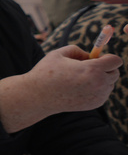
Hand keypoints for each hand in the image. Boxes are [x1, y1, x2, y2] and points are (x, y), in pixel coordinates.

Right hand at [0, 45, 121, 132]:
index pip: (115, 61)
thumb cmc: (46, 73)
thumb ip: (78, 50)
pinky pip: (103, 93)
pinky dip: (95, 89)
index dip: (107, 58)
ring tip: (79, 79)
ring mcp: (98, 96)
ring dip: (100, 79)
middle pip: (115, 72)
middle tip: (88, 68)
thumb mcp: (59, 53)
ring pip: (109, 83)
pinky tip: (79, 89)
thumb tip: (90, 56)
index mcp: (92, 69)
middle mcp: (99, 84)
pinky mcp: (95, 104)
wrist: (37, 97)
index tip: (97, 58)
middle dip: (105, 68)